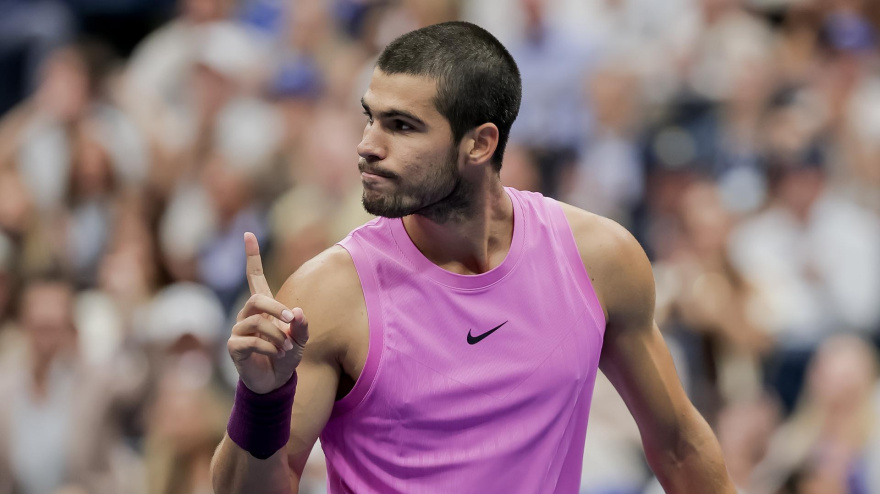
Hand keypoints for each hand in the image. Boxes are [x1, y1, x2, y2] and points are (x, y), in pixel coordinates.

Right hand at [227, 232, 308, 393]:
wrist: (274, 383)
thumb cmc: (287, 356)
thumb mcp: (301, 340)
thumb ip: (301, 326)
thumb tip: (298, 312)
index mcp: (263, 307)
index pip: (255, 276)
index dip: (252, 256)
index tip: (248, 234)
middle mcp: (247, 314)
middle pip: (257, 299)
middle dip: (277, 309)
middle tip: (292, 321)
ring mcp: (238, 330)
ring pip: (256, 322)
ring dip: (277, 335)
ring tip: (286, 348)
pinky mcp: (234, 346)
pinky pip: (251, 341)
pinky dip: (269, 349)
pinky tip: (277, 355)